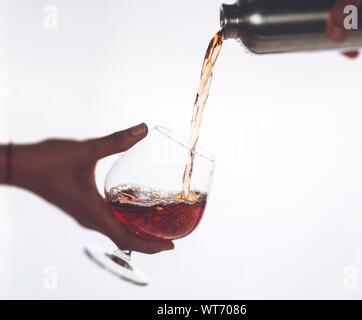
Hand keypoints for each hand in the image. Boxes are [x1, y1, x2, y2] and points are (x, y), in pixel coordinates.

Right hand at [7, 123, 173, 253]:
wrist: (18, 166)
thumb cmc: (46, 161)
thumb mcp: (86, 150)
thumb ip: (116, 141)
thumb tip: (143, 129)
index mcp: (93, 212)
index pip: (126, 239)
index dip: (151, 246)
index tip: (170, 246)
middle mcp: (89, 218)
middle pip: (124, 239)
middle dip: (148, 240)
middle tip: (170, 233)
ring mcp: (84, 214)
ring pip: (114, 230)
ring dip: (136, 231)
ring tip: (156, 222)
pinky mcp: (80, 207)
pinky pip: (106, 220)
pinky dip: (123, 220)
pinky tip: (131, 206)